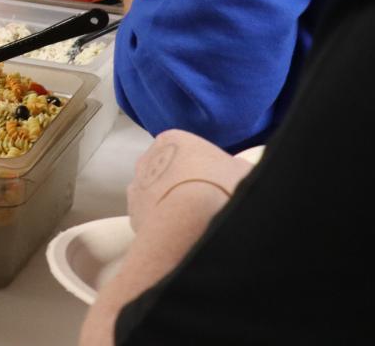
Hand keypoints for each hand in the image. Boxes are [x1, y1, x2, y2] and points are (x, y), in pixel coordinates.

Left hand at [127, 129, 250, 236]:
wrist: (189, 220)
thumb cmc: (218, 187)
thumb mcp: (242, 171)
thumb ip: (236, 168)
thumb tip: (238, 172)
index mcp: (172, 139)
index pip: (188, 150)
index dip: (205, 169)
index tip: (217, 183)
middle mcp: (147, 158)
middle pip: (170, 171)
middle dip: (185, 185)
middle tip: (207, 204)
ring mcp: (137, 186)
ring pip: (158, 195)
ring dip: (172, 205)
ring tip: (195, 223)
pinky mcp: (132, 214)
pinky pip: (151, 218)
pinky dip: (164, 225)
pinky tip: (180, 235)